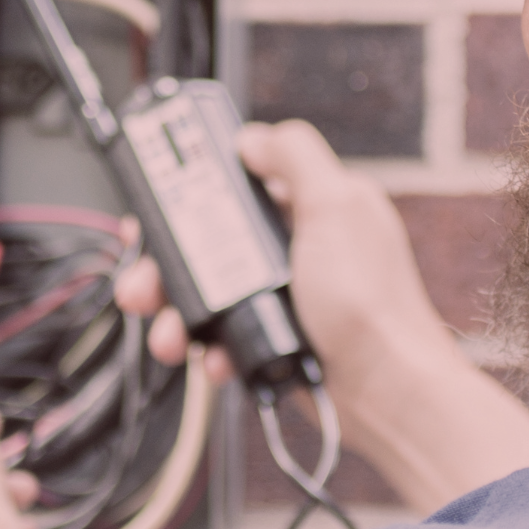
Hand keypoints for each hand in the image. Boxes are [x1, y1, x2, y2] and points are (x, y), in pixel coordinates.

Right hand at [115, 118, 452, 401]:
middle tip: (143, 279)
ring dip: (176, 311)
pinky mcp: (271, 337)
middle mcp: (295, 246)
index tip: (157, 199)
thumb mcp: (336, 207)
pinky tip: (212, 358)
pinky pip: (221, 334)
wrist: (385, 391)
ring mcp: (281, 294)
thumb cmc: (372, 302)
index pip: (240, 182)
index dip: (194, 187)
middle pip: (207, 239)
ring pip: (205, 291)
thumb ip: (296, 159)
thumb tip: (254, 137)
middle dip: (167, 262)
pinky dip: (207, 346)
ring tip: (167, 333)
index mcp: (312, 206)